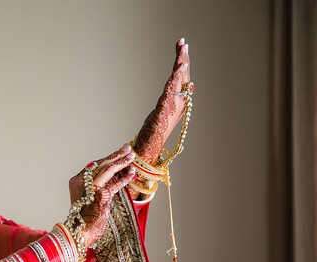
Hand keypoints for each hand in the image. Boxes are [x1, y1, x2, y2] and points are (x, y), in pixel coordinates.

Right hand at [68, 145, 134, 246]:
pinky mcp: (101, 195)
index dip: (106, 159)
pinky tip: (132, 173)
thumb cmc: (84, 218)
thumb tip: (111, 177)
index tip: (116, 154)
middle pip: (101, 163)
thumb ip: (95, 186)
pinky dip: (125, 178)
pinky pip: (115, 184)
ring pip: (108, 169)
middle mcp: (81, 182)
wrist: (80, 232)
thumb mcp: (86, 198)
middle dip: (115, 155)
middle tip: (126, 149)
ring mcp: (90, 188)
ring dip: (122, 162)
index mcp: (75, 181)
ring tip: (131, 157)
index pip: (93, 165)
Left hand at [134, 38, 190, 163]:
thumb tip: (168, 94)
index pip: (182, 79)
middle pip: (183, 75)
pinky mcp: (166, 106)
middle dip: (183, 57)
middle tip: (183, 42)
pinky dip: (177, 75)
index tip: (183, 50)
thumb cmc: (153, 134)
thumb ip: (166, 103)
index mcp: (179, 102)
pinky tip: (180, 65)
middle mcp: (180, 102)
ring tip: (183, 47)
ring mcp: (174, 104)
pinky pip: (173, 87)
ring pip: (179, 79)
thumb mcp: (160, 114)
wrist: (150, 146)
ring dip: (181, 62)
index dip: (183, 64)